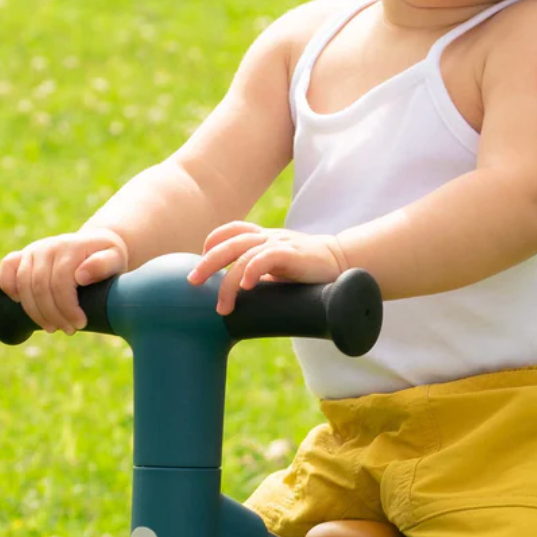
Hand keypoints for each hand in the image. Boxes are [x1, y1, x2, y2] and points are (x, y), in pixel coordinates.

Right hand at [0, 228, 128, 333]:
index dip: (67, 308)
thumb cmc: (108, 257)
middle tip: (69, 330)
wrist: (95, 244)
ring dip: (35, 312)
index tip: (80, 324)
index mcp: (70, 247)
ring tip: (52, 327)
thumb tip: (81, 276)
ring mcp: (33, 250)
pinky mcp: (23, 255)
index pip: (60, 283)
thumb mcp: (115, 259)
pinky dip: (8, 286)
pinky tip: (18, 303)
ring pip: (23, 285)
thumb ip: (104, 264)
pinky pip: (7, 268)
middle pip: (40, 288)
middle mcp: (48, 247)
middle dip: (53, 315)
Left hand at [187, 221, 348, 314]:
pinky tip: (247, 287)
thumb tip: (237, 298)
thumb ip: (260, 273)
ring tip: (222, 306)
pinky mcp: (292, 253)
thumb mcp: (279, 267)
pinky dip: (252, 270)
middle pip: (228, 243)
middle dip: (207, 263)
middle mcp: (268, 237)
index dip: (212, 242)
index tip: (201, 263)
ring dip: (228, 282)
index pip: (231, 230)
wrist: (344, 262)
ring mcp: (279, 243)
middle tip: (192, 282)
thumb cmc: (309, 270)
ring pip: (243, 255)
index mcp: (263, 237)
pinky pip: (266, 258)